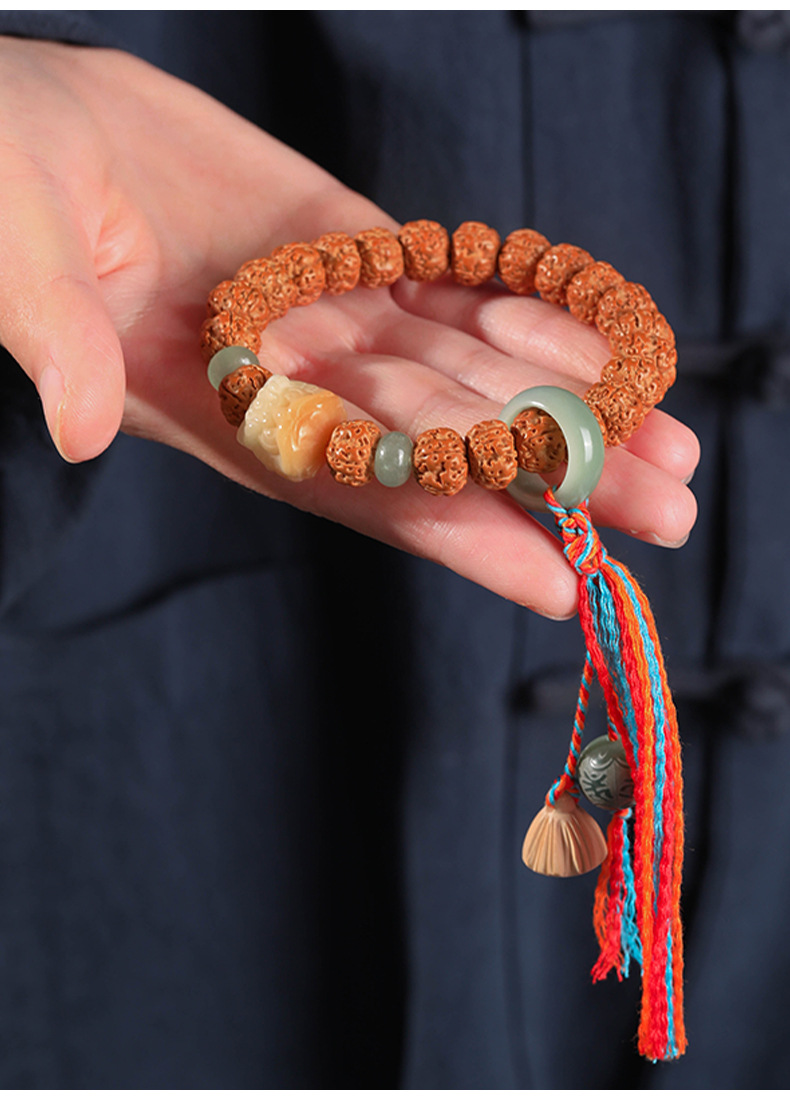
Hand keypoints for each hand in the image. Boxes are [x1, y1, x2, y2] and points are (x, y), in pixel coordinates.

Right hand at [0, 38, 698, 618]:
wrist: (27, 115)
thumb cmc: (1, 187)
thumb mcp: (10, 256)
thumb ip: (48, 337)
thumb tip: (73, 423)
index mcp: (223, 408)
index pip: (356, 486)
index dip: (459, 533)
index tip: (557, 578)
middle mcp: (297, 380)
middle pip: (446, 444)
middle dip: (557, 480)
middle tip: (669, 512)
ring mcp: (334, 315)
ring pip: (473, 375)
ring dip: (575, 410)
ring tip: (675, 448)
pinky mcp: (353, 248)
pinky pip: (455, 288)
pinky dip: (533, 319)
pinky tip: (611, 348)